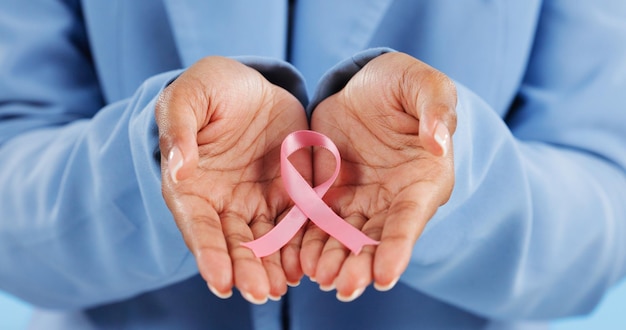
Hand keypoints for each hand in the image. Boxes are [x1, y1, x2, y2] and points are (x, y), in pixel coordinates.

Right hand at [156, 57, 308, 302]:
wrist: (250, 85)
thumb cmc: (210, 89)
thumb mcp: (188, 98)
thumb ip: (179, 129)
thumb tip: (178, 168)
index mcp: (192, 186)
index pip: (198, 226)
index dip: (209, 253)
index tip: (220, 281)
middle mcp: (224, 202)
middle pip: (234, 243)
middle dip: (246, 270)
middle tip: (259, 293)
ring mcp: (257, 201)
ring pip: (266, 241)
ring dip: (273, 267)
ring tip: (283, 288)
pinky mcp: (289, 193)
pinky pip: (297, 222)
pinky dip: (300, 245)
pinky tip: (306, 264)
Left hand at [301, 52, 456, 300]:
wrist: (367, 85)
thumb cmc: (404, 84)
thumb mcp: (424, 85)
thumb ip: (436, 109)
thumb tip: (438, 143)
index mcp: (423, 180)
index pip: (410, 218)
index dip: (398, 246)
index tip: (386, 276)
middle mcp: (392, 198)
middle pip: (376, 238)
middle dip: (360, 265)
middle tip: (343, 287)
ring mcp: (360, 199)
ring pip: (345, 237)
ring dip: (332, 260)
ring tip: (317, 278)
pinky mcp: (330, 193)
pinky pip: (316, 221)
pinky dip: (308, 241)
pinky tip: (296, 258)